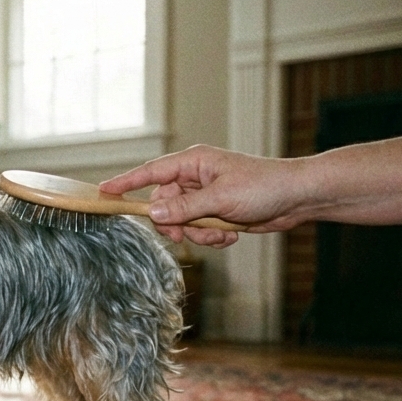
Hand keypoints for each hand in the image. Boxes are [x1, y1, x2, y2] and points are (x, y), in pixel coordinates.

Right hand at [100, 138, 401, 247]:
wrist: (298, 198)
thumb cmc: (263, 187)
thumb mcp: (220, 200)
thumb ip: (183, 208)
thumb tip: (152, 213)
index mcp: (192, 163)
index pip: (150, 173)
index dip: (126, 183)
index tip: (103, 192)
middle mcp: (195, 177)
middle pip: (163, 205)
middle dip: (174, 223)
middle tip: (185, 233)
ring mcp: (205, 195)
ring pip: (181, 221)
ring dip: (198, 233)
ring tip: (221, 231)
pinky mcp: (217, 212)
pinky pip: (199, 230)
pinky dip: (212, 237)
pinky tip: (232, 233)